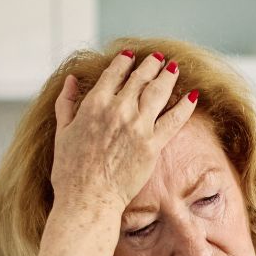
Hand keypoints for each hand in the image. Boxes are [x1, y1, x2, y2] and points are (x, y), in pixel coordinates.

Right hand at [35, 49, 197, 255]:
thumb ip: (67, 103)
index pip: (114, 74)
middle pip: (139, 80)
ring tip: (175, 68)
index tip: (132, 56)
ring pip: (158, 93)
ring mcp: (136, 127)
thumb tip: (73, 79)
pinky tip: (193, 97)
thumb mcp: (62, 131)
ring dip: (168, 77)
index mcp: (93, 104)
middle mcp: (117, 110)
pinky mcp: (152, 145)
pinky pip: (174, 120)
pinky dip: (184, 106)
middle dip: (151, 66)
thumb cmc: (70, 172)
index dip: (125, 63)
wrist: (88, 200)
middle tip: (159, 58)